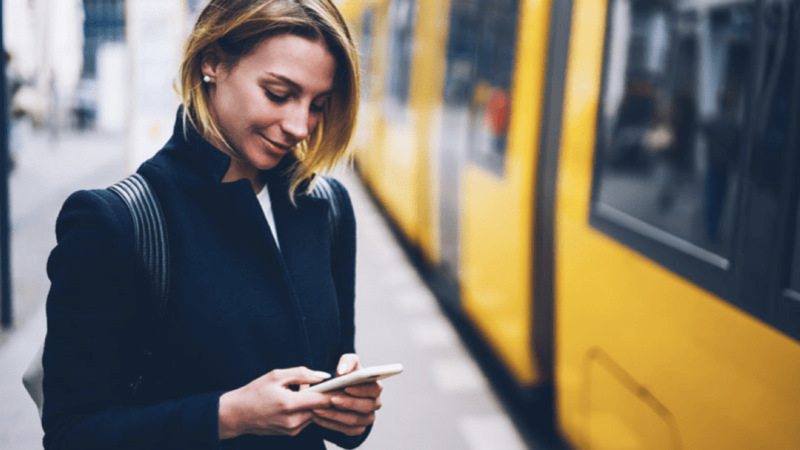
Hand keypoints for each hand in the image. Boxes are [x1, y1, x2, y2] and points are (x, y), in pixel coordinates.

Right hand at [218, 367, 333, 438]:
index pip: (322, 399)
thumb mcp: (276, 375)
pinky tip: (296, 400)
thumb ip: (302, 373)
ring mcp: (293, 429)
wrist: (236, 415)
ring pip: (315, 413)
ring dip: (314, 402)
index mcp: (289, 404)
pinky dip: (306, 409)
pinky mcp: (291, 433)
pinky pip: (307, 419)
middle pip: (321, 408)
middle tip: (327, 383)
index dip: (334, 391)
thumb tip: (324, 376)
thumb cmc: (254, 392)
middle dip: (324, 395)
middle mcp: (293, 421)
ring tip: (302, 390)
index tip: (344, 383)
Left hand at [312, 354, 382, 435]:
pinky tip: (317, 417)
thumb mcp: (347, 363)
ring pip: (354, 420)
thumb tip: (343, 371)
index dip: (362, 389)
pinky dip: (330, 424)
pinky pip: (345, 430)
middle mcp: (374, 404)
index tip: (346, 387)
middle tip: (331, 399)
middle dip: (347, 403)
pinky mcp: (357, 429)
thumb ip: (347, 361)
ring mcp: (367, 418)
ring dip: (335, 415)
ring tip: (318, 409)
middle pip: (365, 406)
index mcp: (375, 387)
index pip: (375, 389)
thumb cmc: (345, 376)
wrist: (337, 392)